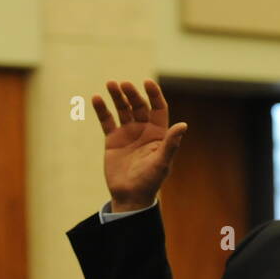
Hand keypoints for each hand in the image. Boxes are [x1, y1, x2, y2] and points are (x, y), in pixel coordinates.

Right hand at [93, 79, 187, 210]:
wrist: (129, 196)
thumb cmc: (149, 181)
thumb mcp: (161, 162)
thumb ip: (171, 143)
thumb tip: (183, 125)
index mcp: (158, 133)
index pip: (158, 107)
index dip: (154, 94)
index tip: (147, 82)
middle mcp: (143, 129)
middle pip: (139, 105)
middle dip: (132, 94)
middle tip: (123, 84)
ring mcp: (128, 133)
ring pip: (122, 109)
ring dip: (117, 96)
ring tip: (110, 84)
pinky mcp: (113, 139)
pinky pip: (107, 120)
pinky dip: (102, 109)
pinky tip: (96, 98)